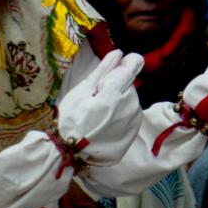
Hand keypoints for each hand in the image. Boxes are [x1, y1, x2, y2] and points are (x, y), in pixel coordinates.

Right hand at [56, 50, 143, 167]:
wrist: (72, 154)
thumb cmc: (73, 119)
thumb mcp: (82, 90)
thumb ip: (103, 70)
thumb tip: (119, 53)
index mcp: (117, 92)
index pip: (134, 65)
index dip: (126, 62)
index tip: (114, 68)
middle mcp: (131, 105)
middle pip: (129, 83)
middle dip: (115, 86)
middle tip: (95, 99)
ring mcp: (134, 120)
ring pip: (130, 99)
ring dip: (118, 101)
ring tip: (98, 114)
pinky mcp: (133, 132)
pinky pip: (130, 114)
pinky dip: (120, 115)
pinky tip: (104, 123)